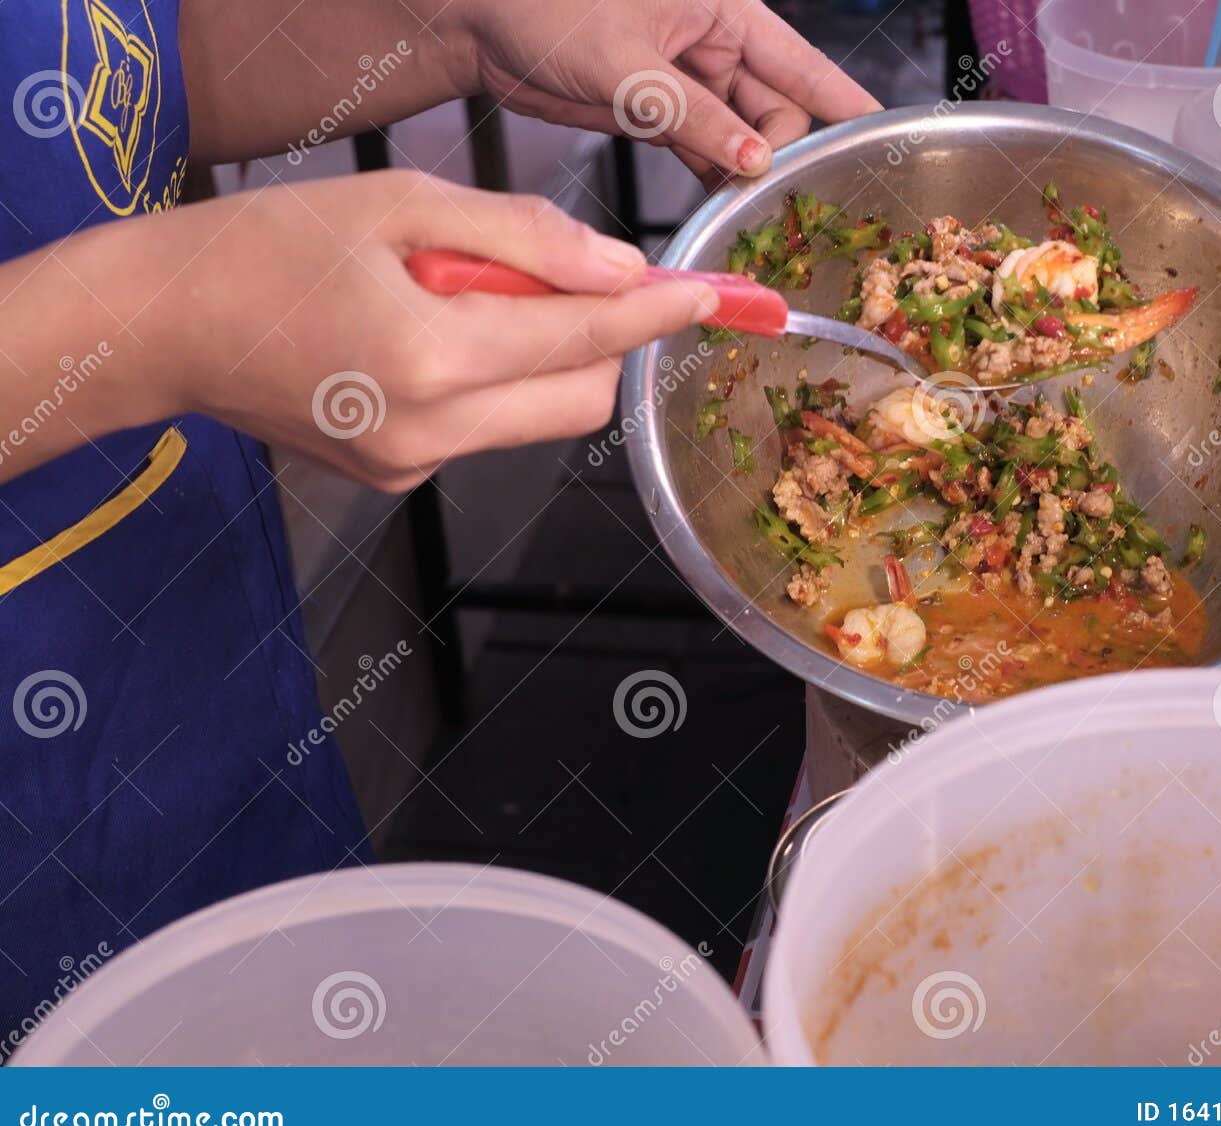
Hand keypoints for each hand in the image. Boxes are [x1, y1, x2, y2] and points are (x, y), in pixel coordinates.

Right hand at [95, 171, 716, 490]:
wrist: (162, 326)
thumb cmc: (264, 248)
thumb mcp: (399, 204)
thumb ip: (522, 238)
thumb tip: (619, 269)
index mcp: (432, 355)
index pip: (585, 338)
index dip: (655, 314)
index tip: (708, 297)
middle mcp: (431, 430)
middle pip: (580, 401)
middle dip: (596, 341)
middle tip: (559, 278)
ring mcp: (413, 466)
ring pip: (536, 418)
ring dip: (536, 357)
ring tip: (456, 298)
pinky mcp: (396, 478)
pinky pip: (484, 428)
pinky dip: (486, 380)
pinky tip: (424, 337)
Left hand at [459, 0, 879, 182]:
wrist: (478, 21)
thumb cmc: (546, 5)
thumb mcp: (628, 65)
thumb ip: (695, 116)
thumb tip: (752, 160)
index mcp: (724, 9)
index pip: (802, 63)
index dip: (844, 104)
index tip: (881, 139)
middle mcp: (714, 42)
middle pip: (777, 110)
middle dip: (782, 155)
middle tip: (777, 201)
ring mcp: (688, 80)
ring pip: (742, 136)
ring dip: (747, 174)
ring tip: (752, 212)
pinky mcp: (659, 110)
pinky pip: (706, 149)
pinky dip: (714, 178)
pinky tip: (721, 204)